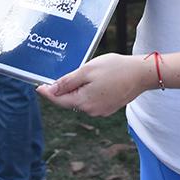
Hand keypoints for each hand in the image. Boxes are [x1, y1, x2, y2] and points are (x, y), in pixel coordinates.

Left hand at [36, 53, 155, 116]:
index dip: (47, 93)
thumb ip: (67, 82)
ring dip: (75, 90)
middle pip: (69, 101)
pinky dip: (86, 92)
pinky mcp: (109, 107)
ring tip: (74, 76)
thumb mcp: (86, 71)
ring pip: (80, 100)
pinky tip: (89, 81)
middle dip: (61, 91)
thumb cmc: (115, 69)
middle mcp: (92, 110)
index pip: (59, 100)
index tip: (38, 86)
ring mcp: (101, 110)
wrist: (141, 73)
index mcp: (84, 102)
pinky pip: (91, 100)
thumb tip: (52, 90)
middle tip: (54, 78)